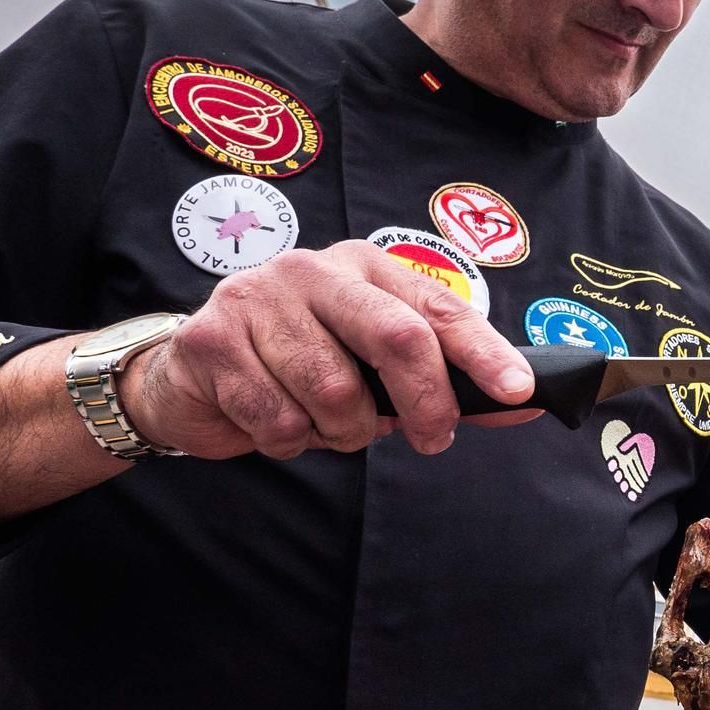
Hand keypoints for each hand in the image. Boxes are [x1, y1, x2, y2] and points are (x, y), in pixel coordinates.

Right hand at [123, 242, 536, 459]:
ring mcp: (256, 298)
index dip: (484, 351)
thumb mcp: (373, 370)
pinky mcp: (211, 339)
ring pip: (335, 392)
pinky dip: (288, 441)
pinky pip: (278, 419)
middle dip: (427, 401)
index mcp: (363, 267)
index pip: (438, 306)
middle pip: (395, 335)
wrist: (187, 377)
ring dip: (342, 432)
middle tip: (434, 439)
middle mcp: (312, 270)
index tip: (518, 392)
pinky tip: (274, 423)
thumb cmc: (297, 370)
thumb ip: (440, 382)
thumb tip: (522, 404)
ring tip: (323, 424)